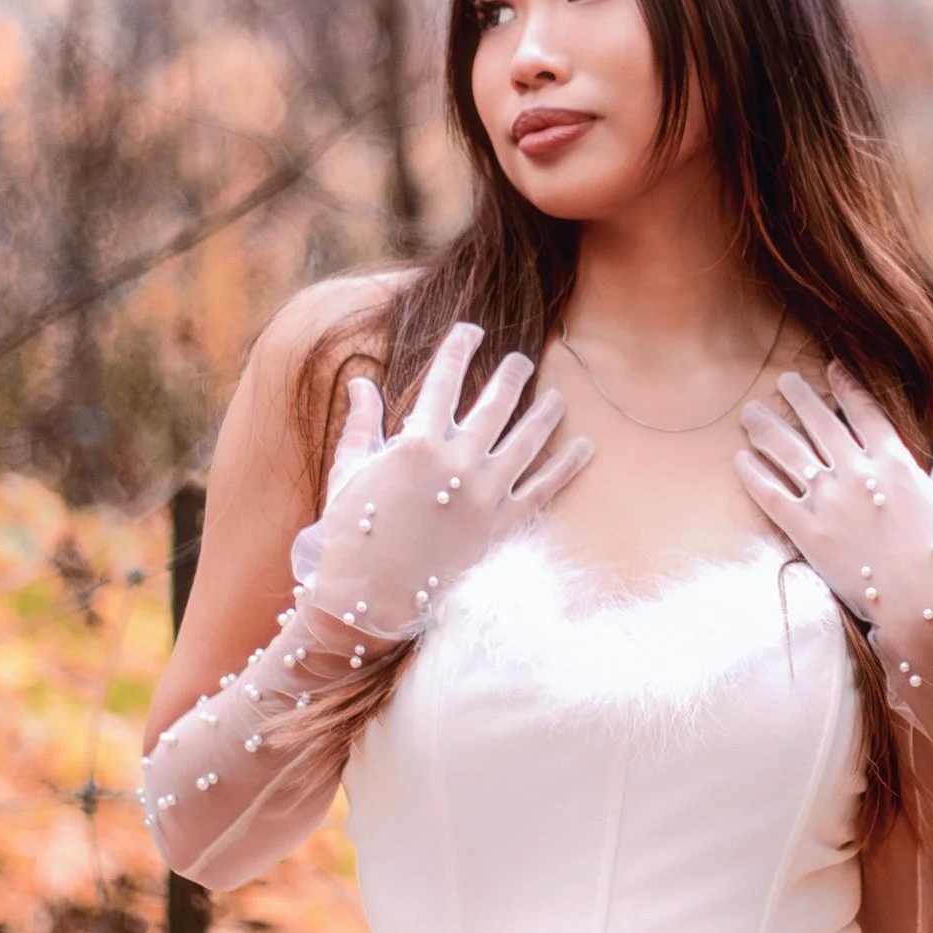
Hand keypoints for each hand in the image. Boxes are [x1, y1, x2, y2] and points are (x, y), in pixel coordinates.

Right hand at [303, 323, 591, 636]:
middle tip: (523, 360)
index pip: (443, 380)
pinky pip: (546, 487)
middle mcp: (458, 462)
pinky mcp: (505, 525)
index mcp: (416, 444)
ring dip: (547, 412)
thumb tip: (360, 383)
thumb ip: (361, 425)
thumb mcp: (348, 474)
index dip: (459, 348)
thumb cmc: (351, 536)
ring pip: (529, 438)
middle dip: (512, 373)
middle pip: (496, 402)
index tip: (471, 330)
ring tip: (556, 397)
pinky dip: (568, 465)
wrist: (368, 602)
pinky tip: (584, 446)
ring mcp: (486, 494)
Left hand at [735, 364, 932, 665]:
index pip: (864, 410)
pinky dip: (753, 475)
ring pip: (788, 451)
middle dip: (799, 396)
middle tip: (783, 382)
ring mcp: (830, 501)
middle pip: (820, 421)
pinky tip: (740, 460)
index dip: (845, 386)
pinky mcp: (808, 533)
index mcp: (895, 461)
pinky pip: (771, 495)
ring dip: (767, 428)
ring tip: (750, 413)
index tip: (831, 370)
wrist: (927, 608)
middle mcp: (857, 472)